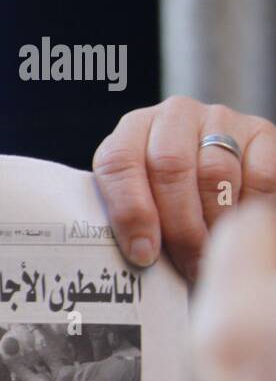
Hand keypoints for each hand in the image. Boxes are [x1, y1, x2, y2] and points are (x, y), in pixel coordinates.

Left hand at [93, 95, 275, 280]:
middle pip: (169, 167)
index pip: (119, 161)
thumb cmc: (169, 201)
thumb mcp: (142, 201)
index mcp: (132, 130)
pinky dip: (249, 209)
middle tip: (187, 264)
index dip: (130, 211)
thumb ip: (131, 217)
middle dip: (178, 226)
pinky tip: (239, 230)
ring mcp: (220, 119)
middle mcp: (174, 116)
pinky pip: (258, 176)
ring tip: (211, 255)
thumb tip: (137, 255)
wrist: (220, 178)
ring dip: (214, 224)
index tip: (143, 253)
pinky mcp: (261, 132)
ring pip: (215, 174)